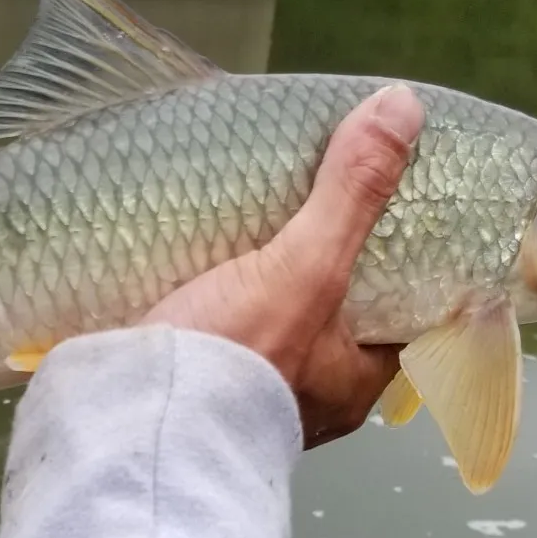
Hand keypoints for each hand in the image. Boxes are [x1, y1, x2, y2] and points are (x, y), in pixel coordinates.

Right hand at [143, 84, 424, 449]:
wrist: (134, 429)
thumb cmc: (235, 363)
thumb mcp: (304, 269)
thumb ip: (350, 196)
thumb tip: (402, 108)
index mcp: (356, 377)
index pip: (403, 311)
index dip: (403, 258)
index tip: (392, 208)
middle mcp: (311, 392)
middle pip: (333, 312)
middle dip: (321, 263)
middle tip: (308, 198)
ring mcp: (249, 390)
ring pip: (272, 323)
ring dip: (260, 280)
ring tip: (247, 218)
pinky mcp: (193, 381)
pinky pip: (216, 331)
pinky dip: (210, 297)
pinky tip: (193, 260)